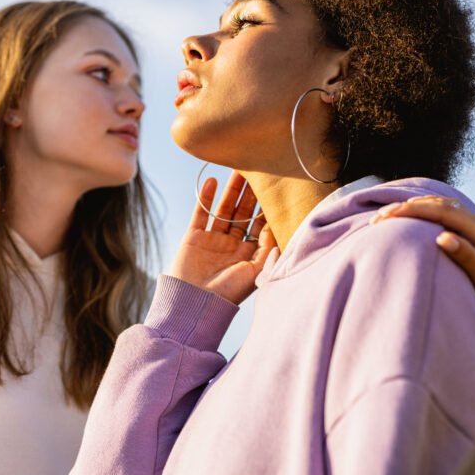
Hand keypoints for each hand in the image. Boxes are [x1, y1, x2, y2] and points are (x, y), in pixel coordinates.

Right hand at [168, 171, 276, 304]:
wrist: (194, 304)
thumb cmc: (229, 293)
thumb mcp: (257, 272)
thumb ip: (270, 250)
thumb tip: (281, 227)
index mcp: (249, 254)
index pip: (260, 225)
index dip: (267, 208)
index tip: (275, 188)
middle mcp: (232, 245)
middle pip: (243, 213)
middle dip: (251, 194)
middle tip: (258, 171)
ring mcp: (212, 240)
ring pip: (224, 210)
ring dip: (231, 191)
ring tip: (238, 170)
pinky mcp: (193, 237)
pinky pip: (200, 213)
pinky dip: (205, 197)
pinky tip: (212, 181)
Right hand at [371, 196, 474, 335]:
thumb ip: (465, 256)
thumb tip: (442, 236)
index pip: (441, 212)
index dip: (412, 211)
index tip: (387, 217)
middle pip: (438, 204)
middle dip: (407, 207)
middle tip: (379, 216)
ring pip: (440, 206)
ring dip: (414, 207)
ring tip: (388, 214)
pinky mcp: (472, 231)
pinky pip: (444, 213)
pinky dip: (424, 211)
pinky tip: (411, 215)